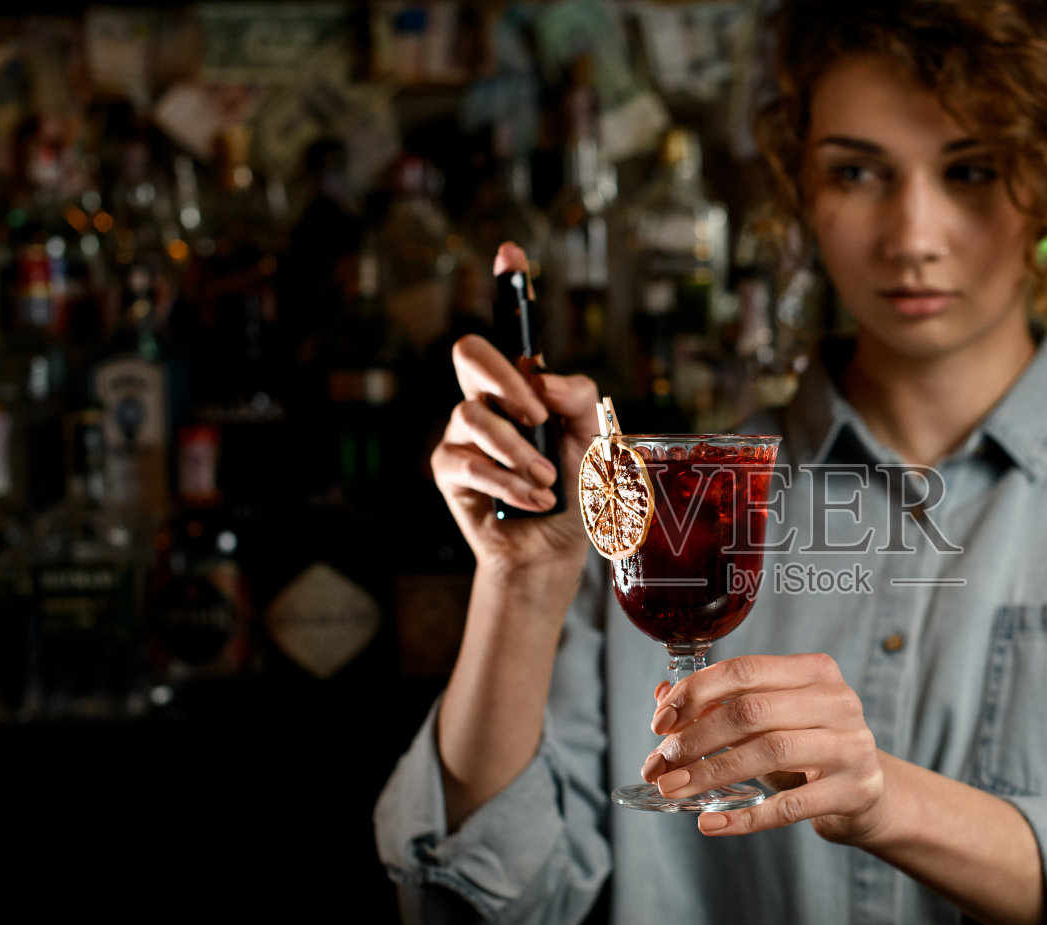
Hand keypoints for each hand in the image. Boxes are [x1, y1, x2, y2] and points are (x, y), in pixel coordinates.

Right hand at [431, 242, 599, 574]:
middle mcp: (488, 400)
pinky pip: (469, 461)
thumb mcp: (596, 441)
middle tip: (536, 415)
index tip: (510, 250)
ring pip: (473, 415)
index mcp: (525, 386)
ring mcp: (463, 434)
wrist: (555, 551)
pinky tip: (535, 501)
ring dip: (519, 452)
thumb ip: (580, 400)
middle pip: (469, 353)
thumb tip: (542, 379)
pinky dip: (510, 483)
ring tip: (547, 481)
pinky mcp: (450, 470)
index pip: (512, 330)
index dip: (508, 285)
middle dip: (502, 379)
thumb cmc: (577, 492)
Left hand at [640, 654, 888, 841]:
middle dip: (695, 739)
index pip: (744, 670)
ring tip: (674, 789)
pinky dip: (744, 817)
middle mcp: (837, 702)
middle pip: (751, 711)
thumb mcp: (772, 719)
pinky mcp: (854, 791)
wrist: (871, 793)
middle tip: (660, 765)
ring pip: (769, 752)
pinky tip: (710, 823)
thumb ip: (722, 704)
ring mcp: (850, 746)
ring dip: (711, 773)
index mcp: (815, 671)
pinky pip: (790, 806)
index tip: (661, 722)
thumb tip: (662, 696)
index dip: (695, 693)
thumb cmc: (811, 747)